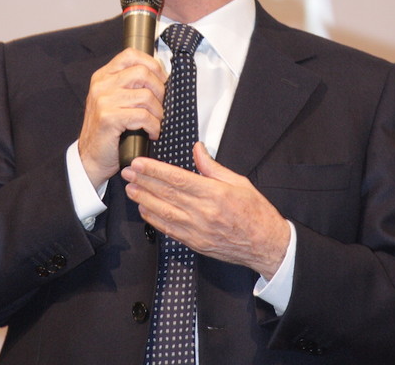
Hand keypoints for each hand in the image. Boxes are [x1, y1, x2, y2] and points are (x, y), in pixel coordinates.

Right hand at [78, 48, 166, 189]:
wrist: (90, 158)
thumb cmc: (108, 130)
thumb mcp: (114, 100)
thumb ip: (129, 85)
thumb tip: (160, 75)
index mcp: (103, 76)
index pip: (130, 55)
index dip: (152, 64)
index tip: (162, 79)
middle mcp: (101, 84)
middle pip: (142, 72)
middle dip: (160, 90)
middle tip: (161, 106)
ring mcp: (103, 100)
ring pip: (146, 96)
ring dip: (158, 112)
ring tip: (156, 122)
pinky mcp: (108, 117)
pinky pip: (143, 116)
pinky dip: (154, 126)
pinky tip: (152, 133)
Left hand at [121, 141, 289, 279]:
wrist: (266, 245)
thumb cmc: (255, 212)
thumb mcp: (239, 182)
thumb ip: (213, 167)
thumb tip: (197, 149)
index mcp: (214, 194)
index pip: (177, 179)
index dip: (155, 171)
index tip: (140, 163)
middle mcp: (203, 213)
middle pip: (166, 194)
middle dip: (144, 182)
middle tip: (127, 172)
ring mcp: (198, 230)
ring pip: (163, 213)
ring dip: (144, 200)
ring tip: (131, 189)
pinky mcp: (195, 243)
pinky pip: (169, 230)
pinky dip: (154, 220)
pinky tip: (145, 210)